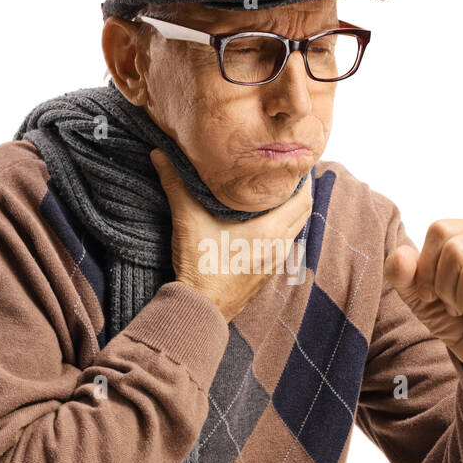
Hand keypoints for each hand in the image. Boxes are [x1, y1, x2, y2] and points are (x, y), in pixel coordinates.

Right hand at [151, 149, 313, 321]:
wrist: (200, 309)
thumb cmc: (200, 266)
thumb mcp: (187, 220)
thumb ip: (176, 184)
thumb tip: (160, 153)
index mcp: (271, 230)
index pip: (303, 198)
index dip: (302, 178)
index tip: (293, 162)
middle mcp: (279, 246)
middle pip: (303, 213)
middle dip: (298, 192)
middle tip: (285, 173)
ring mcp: (274, 263)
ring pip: (293, 230)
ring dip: (290, 212)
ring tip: (274, 194)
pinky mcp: (264, 275)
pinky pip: (282, 245)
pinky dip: (280, 230)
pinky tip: (262, 224)